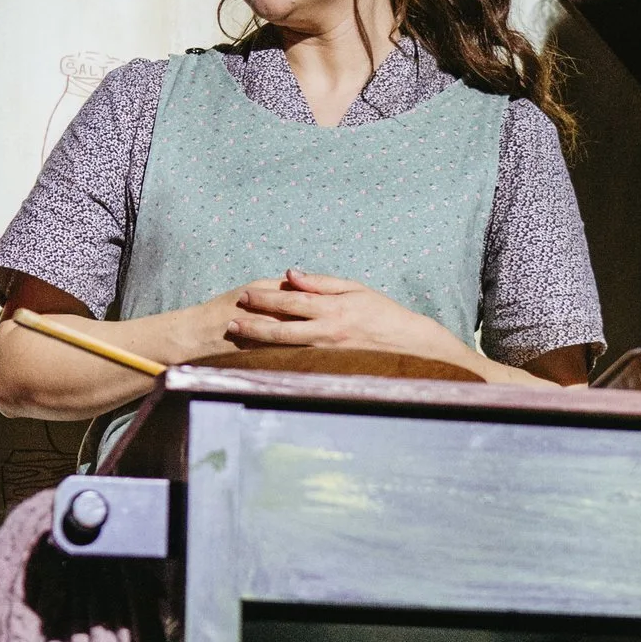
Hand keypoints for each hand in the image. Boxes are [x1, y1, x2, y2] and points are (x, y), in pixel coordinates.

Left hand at [225, 270, 478, 366]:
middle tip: (231, 321)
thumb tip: (289, 274)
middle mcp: (327, 332)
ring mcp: (327, 353)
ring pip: (286, 348)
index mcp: (333, 308)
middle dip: (253, 324)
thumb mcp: (354, 289)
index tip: (244, 295)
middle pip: (282, 328)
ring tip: (238, 337)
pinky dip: (277, 359)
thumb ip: (320, 282)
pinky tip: (259, 358)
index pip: (291, 301)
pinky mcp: (329, 368)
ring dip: (259, 343)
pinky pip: (298, 362)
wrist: (409, 346)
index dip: (265, 298)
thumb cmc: (381, 313)